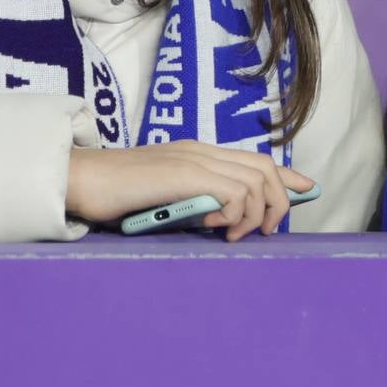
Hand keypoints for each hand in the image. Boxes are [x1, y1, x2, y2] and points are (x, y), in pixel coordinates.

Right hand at [65, 144, 313, 241]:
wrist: (80, 180)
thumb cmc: (113, 195)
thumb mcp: (163, 198)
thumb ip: (191, 202)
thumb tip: (217, 220)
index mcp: (196, 154)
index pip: (254, 159)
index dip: (285, 176)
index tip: (307, 190)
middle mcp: (200, 151)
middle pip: (264, 167)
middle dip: (280, 199)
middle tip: (266, 231)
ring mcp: (194, 160)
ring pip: (256, 180)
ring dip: (255, 212)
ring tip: (234, 235)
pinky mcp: (186, 174)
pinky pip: (233, 192)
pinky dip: (234, 213)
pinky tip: (214, 227)